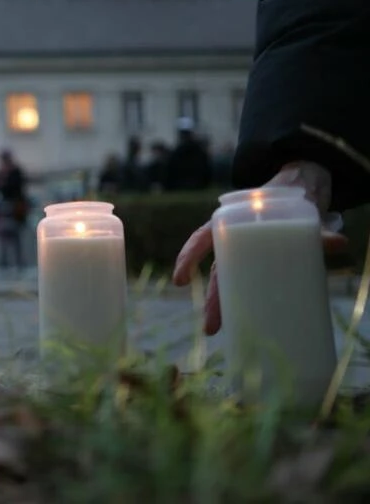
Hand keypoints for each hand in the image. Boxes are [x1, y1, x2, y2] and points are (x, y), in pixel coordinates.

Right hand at [172, 161, 349, 334]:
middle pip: (218, 272)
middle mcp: (234, 241)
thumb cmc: (289, 196)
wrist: (300, 188)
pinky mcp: (262, 265)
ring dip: (224, 306)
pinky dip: (244, 302)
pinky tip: (243, 321)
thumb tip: (339, 243)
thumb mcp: (298, 207)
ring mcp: (247, 255)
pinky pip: (249, 284)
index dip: (189, 258)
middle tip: (211, 327)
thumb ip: (318, 227)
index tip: (180, 280)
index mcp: (231, 222)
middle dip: (212, 300)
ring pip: (230, 282)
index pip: (203, 239)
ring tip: (221, 331)